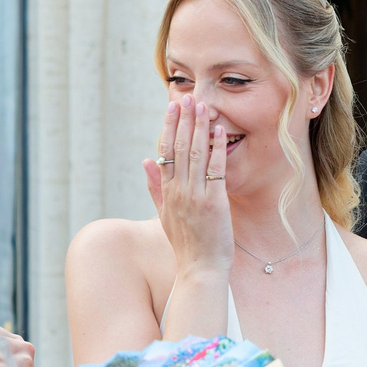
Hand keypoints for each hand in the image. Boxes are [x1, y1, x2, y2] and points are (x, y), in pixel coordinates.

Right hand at [145, 95, 234, 279]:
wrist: (199, 268)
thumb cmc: (185, 243)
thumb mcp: (163, 214)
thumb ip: (154, 187)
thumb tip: (146, 161)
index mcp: (167, 192)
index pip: (165, 152)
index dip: (168, 127)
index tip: (172, 107)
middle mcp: (179, 191)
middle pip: (179, 148)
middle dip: (183, 120)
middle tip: (187, 97)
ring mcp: (195, 196)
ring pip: (195, 154)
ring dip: (199, 128)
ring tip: (203, 106)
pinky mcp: (214, 202)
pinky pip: (215, 169)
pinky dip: (217, 148)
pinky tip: (220, 131)